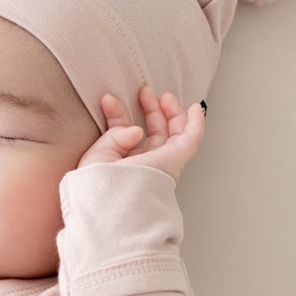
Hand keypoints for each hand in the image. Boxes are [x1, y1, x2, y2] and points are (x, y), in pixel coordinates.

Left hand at [75, 84, 205, 181]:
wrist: (110, 203)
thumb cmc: (98, 188)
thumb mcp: (98, 155)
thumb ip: (113, 137)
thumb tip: (137, 130)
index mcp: (125, 165)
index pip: (126, 135)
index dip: (117, 114)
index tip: (107, 101)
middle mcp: (145, 164)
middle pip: (153, 133)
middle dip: (149, 109)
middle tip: (143, 92)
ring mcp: (161, 162)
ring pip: (172, 133)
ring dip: (169, 112)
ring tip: (162, 96)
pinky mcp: (174, 159)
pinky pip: (191, 139)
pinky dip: (196, 123)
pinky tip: (195, 108)